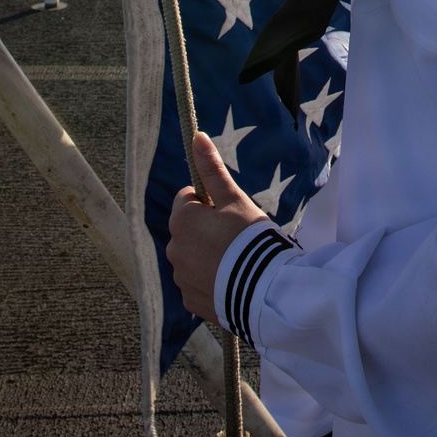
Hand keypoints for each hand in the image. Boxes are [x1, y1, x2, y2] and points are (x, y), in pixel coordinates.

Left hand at [167, 131, 269, 321]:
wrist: (263, 288)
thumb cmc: (249, 237)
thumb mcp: (234, 199)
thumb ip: (212, 169)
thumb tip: (196, 136)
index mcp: (181, 220)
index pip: (188, 199)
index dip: (210, 202)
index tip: (229, 211)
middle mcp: (173, 249)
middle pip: (189, 228)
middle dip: (207, 228)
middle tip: (236, 235)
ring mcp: (181, 277)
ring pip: (193, 255)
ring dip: (208, 254)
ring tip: (237, 259)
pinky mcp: (190, 300)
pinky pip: (197, 282)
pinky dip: (210, 279)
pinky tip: (232, 279)